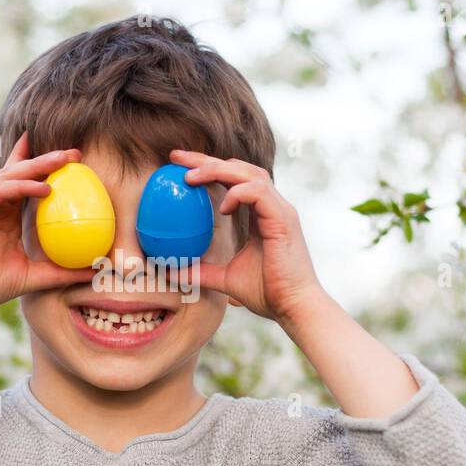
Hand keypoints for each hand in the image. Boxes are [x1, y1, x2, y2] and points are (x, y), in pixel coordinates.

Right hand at [0, 132, 94, 321]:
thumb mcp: (34, 276)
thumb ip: (62, 271)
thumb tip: (95, 270)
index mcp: (4, 215)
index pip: (27, 185)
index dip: (46, 170)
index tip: (74, 162)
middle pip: (21, 173)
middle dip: (47, 160)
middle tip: (74, 153)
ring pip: (12, 175)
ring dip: (39, 165)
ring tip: (64, 159)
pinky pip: (0, 190)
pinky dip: (22, 186)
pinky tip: (45, 188)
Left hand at [171, 149, 326, 325]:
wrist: (294, 308)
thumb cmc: (267, 293)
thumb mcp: (226, 279)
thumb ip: (202, 271)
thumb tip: (172, 271)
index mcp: (261, 214)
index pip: (234, 179)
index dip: (207, 168)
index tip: (179, 166)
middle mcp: (272, 206)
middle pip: (239, 168)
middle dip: (207, 160)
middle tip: (177, 158)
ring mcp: (280, 210)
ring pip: (250, 173)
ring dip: (218, 170)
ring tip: (191, 177)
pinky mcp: (283, 220)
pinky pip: (259, 193)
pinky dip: (239, 193)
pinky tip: (222, 206)